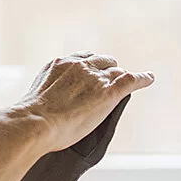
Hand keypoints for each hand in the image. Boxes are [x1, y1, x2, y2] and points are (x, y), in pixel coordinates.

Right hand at [18, 51, 154, 152]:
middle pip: (102, 61)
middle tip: (110, 81)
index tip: (92, 72)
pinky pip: (131, 79)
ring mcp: (95, 77)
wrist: (36, 122)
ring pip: (116, 71)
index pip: (82, 58)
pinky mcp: (109, 92)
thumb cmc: (31, 119)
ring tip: (128, 82)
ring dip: (120, 77)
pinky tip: (149, 78)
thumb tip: (42, 110)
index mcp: (60, 64)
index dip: (90, 66)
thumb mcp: (35, 98)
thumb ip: (46, 96)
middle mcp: (79, 65)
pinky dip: (142, 78)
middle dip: (107, 69)